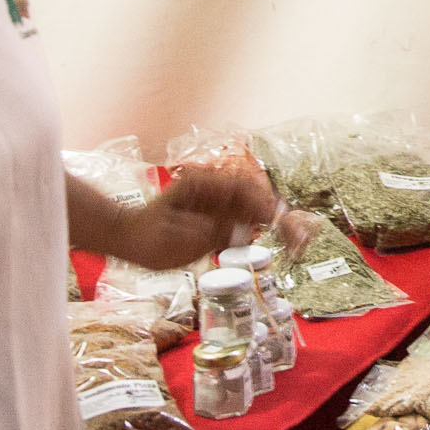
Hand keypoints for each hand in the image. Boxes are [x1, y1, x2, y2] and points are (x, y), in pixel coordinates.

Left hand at [100, 162, 282, 271]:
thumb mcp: (178, 240)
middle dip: (284, 217)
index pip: (247, 191)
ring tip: (298, 244)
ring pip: (258, 208)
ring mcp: (217, 201)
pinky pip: (247, 219)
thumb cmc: (147, 238)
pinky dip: (266, 230)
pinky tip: (278, 241)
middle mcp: (215, 188)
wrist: (127, 237)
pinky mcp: (218, 215)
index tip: (286, 225)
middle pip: (259, 198)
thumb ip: (214, 233)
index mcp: (205, 185)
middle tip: (303, 241)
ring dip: (278, 224)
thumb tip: (247, 230)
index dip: (270, 208)